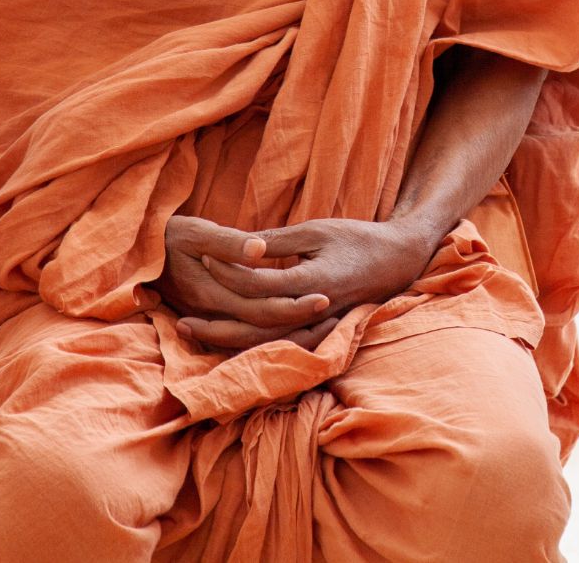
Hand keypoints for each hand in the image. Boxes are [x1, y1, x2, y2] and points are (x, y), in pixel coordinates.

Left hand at [169, 215, 437, 352]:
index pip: (259, 283)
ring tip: (194, 336)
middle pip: (255, 325)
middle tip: (179, 320)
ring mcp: (316, 325)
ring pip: (265, 343)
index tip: (203, 256)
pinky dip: (251, 347)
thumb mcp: (317, 230)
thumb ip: (278, 241)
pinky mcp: (318, 332)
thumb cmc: (357, 238)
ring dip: (227, 341)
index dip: (228, 271)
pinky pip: (278, 346)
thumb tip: (239, 245)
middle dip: (216, 324)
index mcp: (313, 281)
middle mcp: (312, 310)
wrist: (398, 260)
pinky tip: (227, 344)